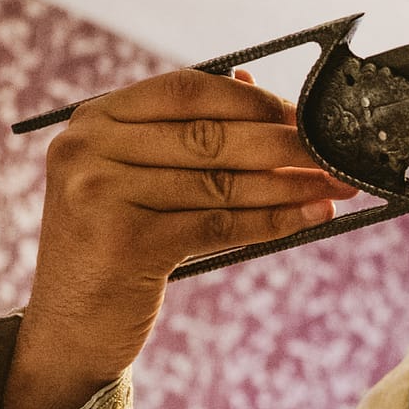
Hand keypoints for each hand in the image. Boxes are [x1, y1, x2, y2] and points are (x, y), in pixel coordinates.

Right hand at [0, 68, 357, 408]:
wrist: (71, 327)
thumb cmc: (117, 243)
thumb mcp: (138, 178)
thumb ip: (184, 133)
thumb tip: (253, 81)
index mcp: (94, 118)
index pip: (186, 89)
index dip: (252, 100)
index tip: (304, 115)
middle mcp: (88, 148)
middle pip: (210, 137)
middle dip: (285, 144)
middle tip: (338, 151)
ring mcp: (101, 194)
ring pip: (220, 182)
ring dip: (290, 184)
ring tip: (336, 185)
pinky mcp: (125, 242)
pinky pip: (219, 223)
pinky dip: (273, 220)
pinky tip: (311, 216)